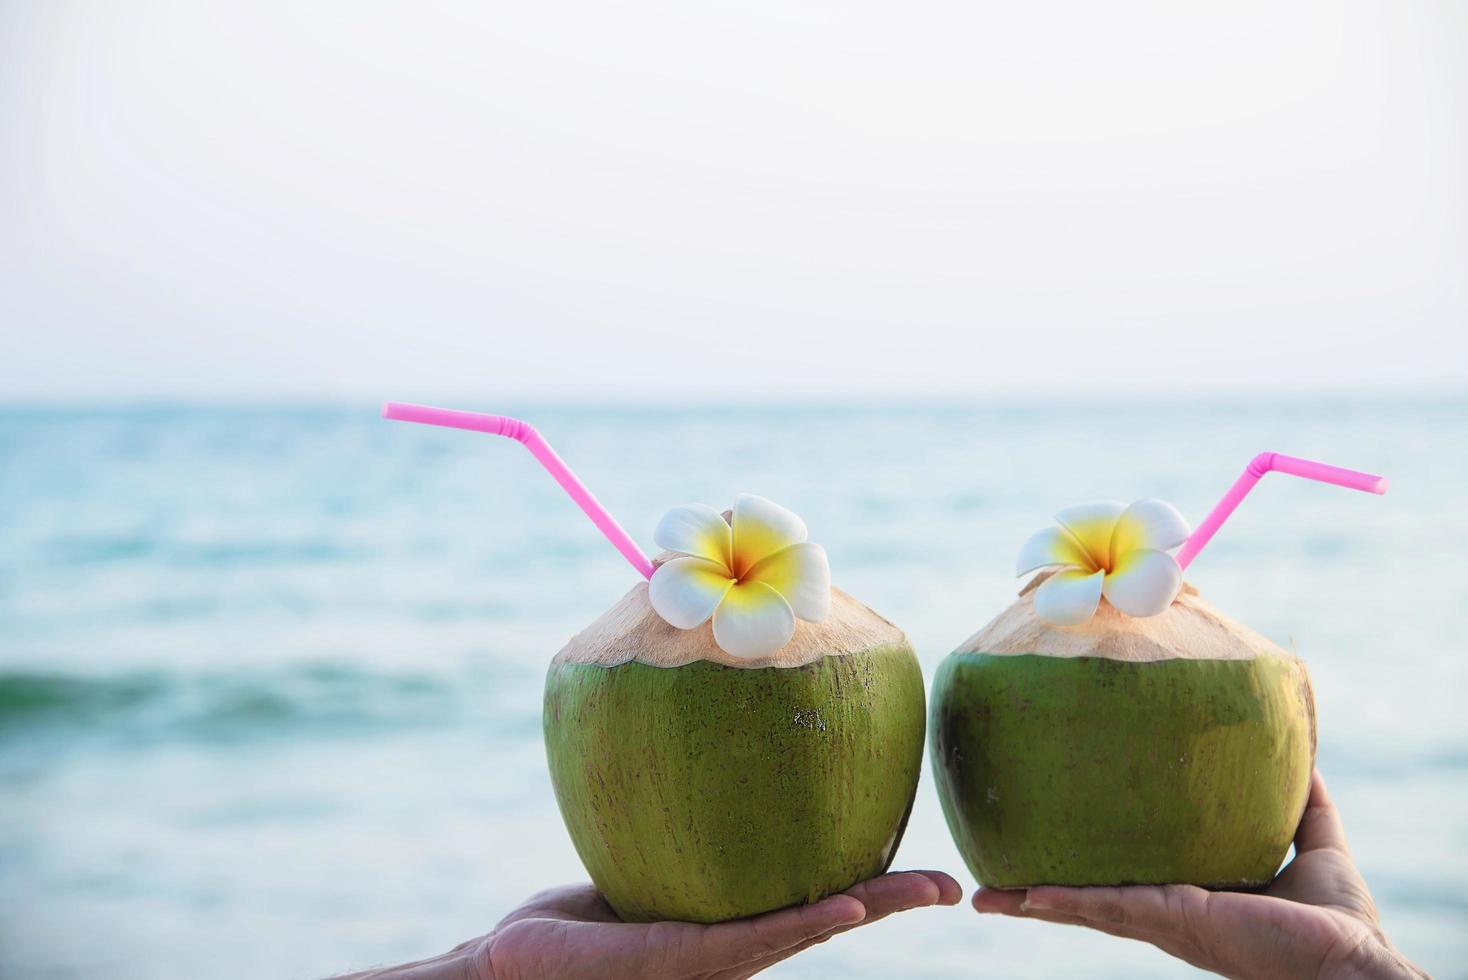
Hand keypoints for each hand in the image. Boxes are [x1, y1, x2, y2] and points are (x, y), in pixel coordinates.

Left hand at [341, 869, 960, 979]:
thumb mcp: (637, 864)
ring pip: (810, 928)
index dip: (868, 883)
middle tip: (952, 883)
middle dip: (892, 901)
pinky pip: (758, 937)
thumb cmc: (570, 921)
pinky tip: (847, 900)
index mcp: (730, 927)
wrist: (516, 969)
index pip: (812, 899)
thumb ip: (675, 833)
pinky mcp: (688, 961)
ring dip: (872, 907)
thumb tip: (696, 766)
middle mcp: (734, 948)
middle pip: (830, 916)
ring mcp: (716, 960)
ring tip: (925, 888)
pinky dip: (807, 918)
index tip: (913, 861)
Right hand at [973, 772, 1426, 978]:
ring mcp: (1163, 920)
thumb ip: (1299, 798)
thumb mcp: (1310, 840)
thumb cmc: (1339, 917)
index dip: (1080, 873)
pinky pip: (1106, 908)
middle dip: (1037, 894)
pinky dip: (1064, 902)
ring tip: (984, 895)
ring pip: (1083, 907)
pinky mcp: (1173, 919)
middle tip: (989, 885)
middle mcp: (1165, 914)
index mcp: (1186, 899)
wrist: (1354, 961)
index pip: (1121, 883)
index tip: (1043, 854)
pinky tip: (1026, 898)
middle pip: (1086, 901)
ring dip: (1032, 902)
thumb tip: (1294, 748)